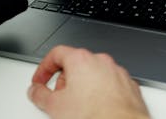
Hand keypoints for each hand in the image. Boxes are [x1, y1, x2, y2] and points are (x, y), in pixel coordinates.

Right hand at [27, 46, 149, 118]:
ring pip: (95, 74)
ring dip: (84, 86)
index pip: (56, 54)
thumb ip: (39, 94)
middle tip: (59, 97)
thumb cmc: (95, 115)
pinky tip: (96, 109)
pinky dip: (102, 93)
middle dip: (65, 80)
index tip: (40, 81)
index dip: (44, 68)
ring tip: (79, 107)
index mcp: (81, 59)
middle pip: (76, 63)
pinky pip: (110, 84)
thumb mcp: (54, 106)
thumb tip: (36, 92)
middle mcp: (101, 61)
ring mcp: (117, 73)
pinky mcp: (129, 86)